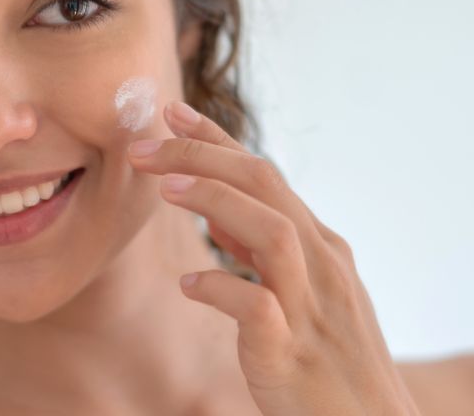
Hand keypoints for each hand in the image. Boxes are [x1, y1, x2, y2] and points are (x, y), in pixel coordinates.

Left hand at [127, 101, 421, 415]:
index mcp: (321, 246)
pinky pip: (257, 308)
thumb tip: (214, 207)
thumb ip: (261, 248)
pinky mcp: (291, 353)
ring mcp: (311, 308)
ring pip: (271, 232)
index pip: (264, 175)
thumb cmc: (329, 359)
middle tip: (144, 146)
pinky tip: (189, 285)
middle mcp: (321, 265)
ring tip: (164, 189)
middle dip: (202, 155)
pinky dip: (221, 288)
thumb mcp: (302, 291)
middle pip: (265, 185)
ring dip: (216, 202)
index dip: (215, 140)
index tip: (170, 113)